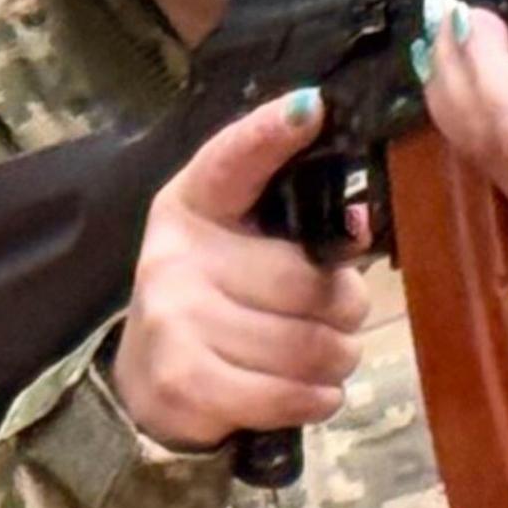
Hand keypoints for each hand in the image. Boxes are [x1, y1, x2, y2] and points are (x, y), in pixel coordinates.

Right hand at [112, 89, 369, 451]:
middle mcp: (175, 255)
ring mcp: (174, 319)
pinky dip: (316, 399)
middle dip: (344, 309)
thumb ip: (298, 227)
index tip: (311, 107)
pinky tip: (309, 391)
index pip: (232, 160)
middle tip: (337, 319)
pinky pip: (287, 394)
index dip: (271, 133)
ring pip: (307, 345)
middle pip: (306, 282)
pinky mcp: (183, 381)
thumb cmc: (217, 301)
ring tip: (321, 357)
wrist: (146, 383)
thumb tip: (360, 226)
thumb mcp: (244, 248)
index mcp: (194, 205)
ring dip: (336, 360)